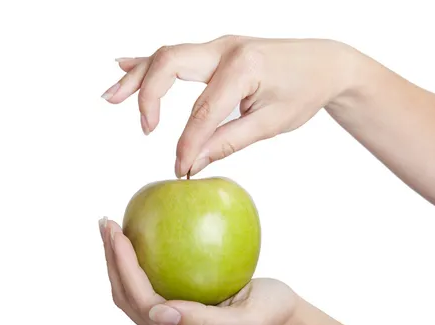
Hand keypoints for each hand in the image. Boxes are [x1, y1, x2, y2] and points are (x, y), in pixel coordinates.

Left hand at [99, 217, 298, 324]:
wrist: (284, 319)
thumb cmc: (270, 316)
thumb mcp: (246, 323)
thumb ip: (203, 323)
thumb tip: (157, 312)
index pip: (140, 301)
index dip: (123, 268)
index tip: (117, 233)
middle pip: (127, 297)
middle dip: (112, 261)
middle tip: (106, 223)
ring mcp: (172, 321)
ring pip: (132, 291)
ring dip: (118, 260)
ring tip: (112, 228)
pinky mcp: (178, 306)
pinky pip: (149, 282)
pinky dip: (137, 260)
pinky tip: (139, 235)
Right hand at [102, 35, 358, 177]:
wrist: (325, 62)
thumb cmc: (304, 91)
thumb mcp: (271, 123)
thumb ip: (229, 141)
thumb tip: (194, 163)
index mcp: (243, 66)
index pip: (203, 111)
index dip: (187, 143)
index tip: (180, 169)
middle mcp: (225, 48)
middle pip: (169, 64)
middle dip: (148, 96)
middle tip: (146, 131)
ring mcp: (219, 45)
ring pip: (166, 55)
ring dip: (136, 76)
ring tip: (110, 97)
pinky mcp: (216, 50)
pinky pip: (176, 54)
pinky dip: (148, 63)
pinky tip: (124, 66)